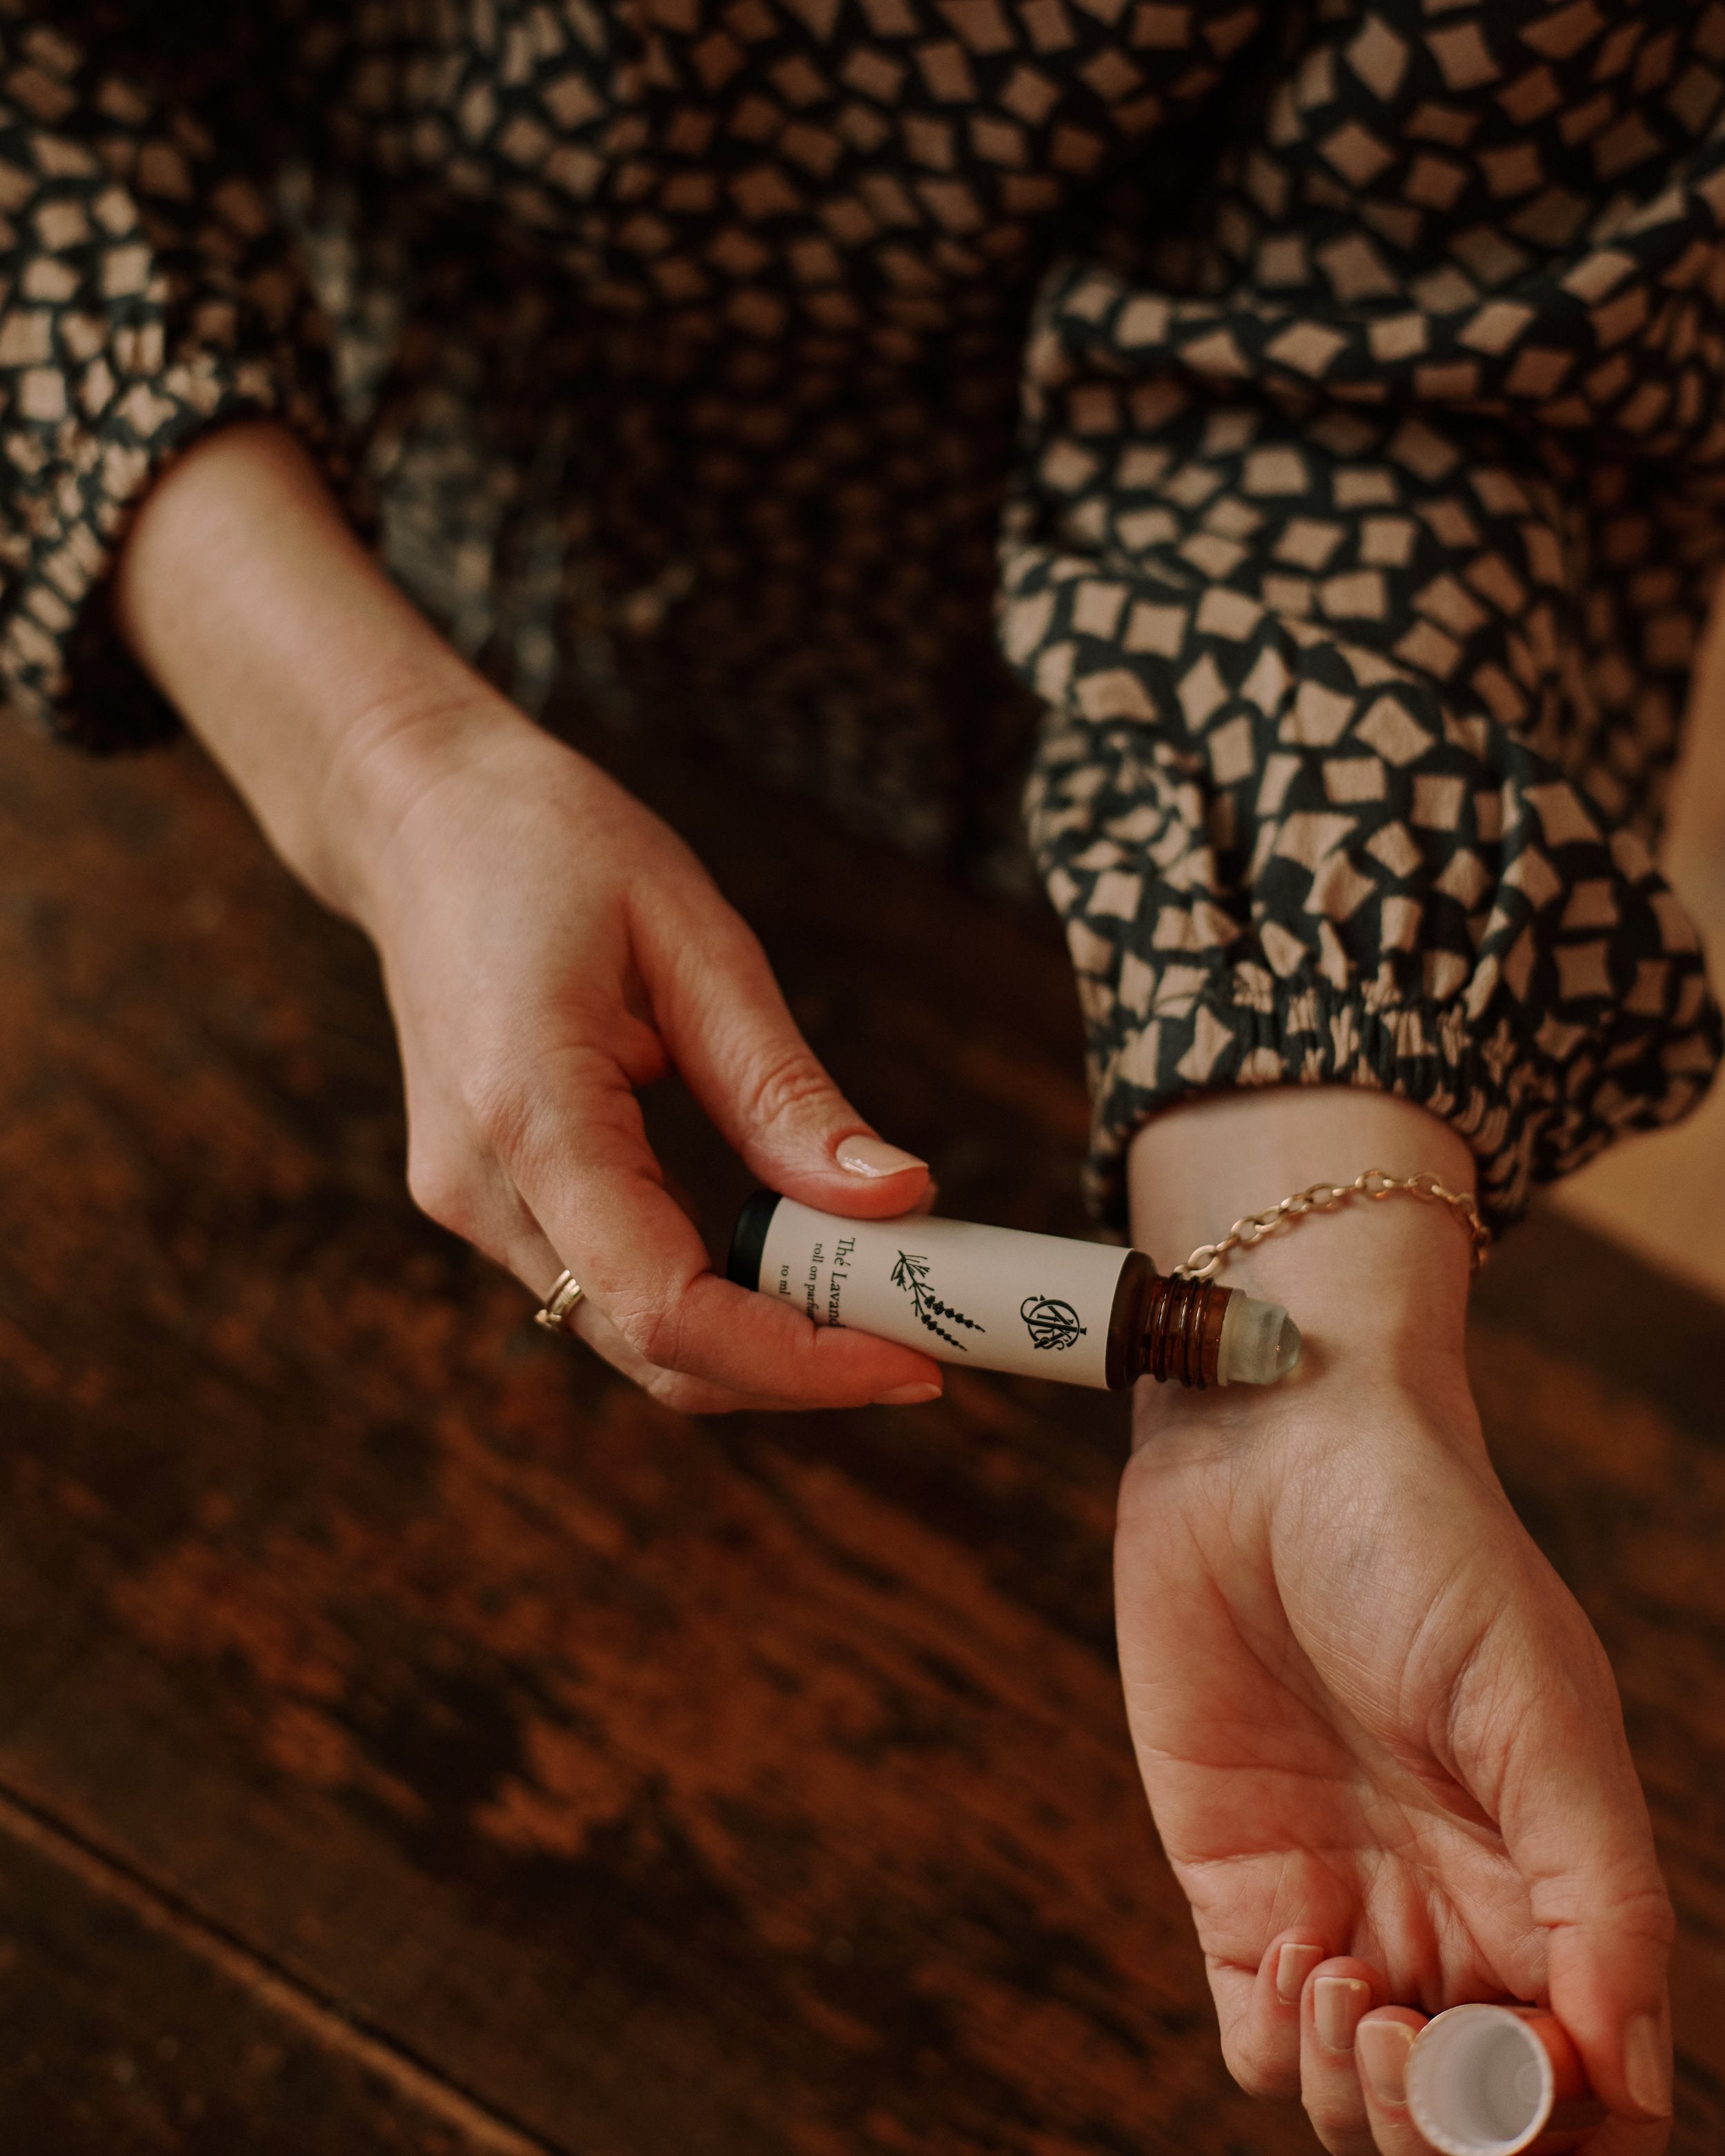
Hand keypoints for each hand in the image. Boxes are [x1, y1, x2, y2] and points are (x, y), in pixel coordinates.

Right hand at [113, 422, 942, 1412]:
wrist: (414, 819)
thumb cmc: (548, 848)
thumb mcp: (695, 942)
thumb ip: (785, 1089)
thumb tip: (896, 1199)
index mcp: (529, 1114)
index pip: (663, 1304)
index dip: (793, 1361)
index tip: (908, 1362)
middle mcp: (480, 1187)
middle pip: (647, 1349)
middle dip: (790, 1368)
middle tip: (918, 1337)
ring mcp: (470, 1203)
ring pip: (623, 1335)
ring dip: (750, 1344)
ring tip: (869, 1297)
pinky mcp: (484, 1199)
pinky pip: (600, 1289)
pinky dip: (700, 1301)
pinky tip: (783, 1262)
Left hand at [1121, 1088, 1673, 2153]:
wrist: (1271, 1445)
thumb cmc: (1426, 1547)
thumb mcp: (1540, 1704)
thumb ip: (1600, 1887)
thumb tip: (1629, 2072)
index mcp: (1549, 1883)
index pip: (1585, 2084)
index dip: (1559, 2116)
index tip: (1522, 2057)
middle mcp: (1449, 1911)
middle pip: (1466, 2117)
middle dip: (1444, 2127)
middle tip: (1404, 2035)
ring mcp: (1340, 1900)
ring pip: (1358, 2100)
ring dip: (1360, 2097)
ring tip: (1342, 1979)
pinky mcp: (1233, 1880)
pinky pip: (1255, 2037)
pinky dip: (1278, 2044)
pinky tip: (1294, 1953)